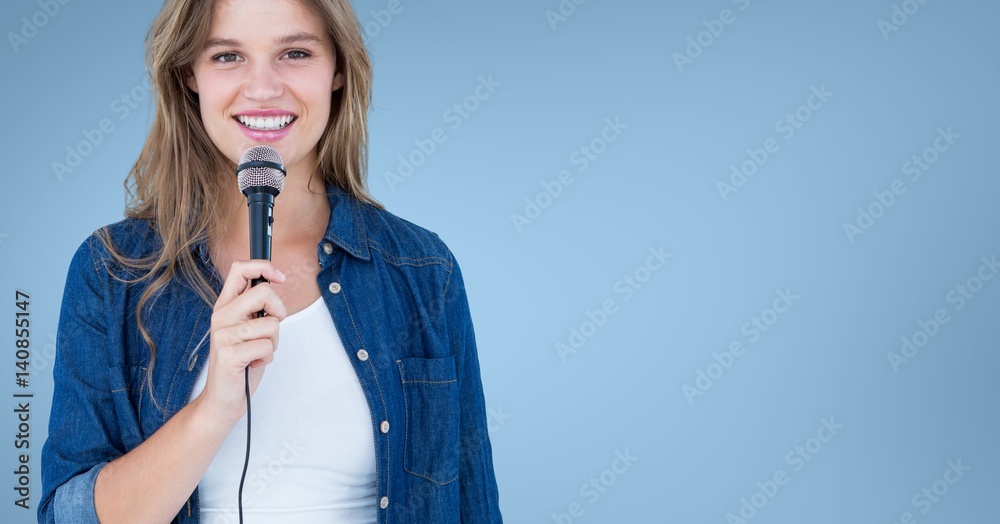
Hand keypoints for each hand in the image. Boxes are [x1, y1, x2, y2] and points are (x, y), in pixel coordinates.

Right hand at [197, 260, 286, 423]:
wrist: (223, 398)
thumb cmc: (241, 362)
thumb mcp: (248, 328)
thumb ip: (256, 307)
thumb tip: (274, 283)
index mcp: (226, 306)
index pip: (240, 270)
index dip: (263, 266)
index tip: (279, 276)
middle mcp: (221, 316)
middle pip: (263, 292)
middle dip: (279, 310)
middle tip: (271, 327)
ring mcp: (223, 335)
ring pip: (270, 324)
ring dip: (273, 341)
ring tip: (257, 351)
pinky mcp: (230, 354)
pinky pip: (267, 346)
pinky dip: (267, 357)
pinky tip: (253, 363)